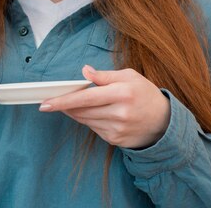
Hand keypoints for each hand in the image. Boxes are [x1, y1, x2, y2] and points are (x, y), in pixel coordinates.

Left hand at [40, 65, 170, 148]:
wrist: (165, 122)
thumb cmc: (144, 94)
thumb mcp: (129, 77)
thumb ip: (104, 76)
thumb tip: (85, 71)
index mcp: (122, 93)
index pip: (85, 98)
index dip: (63, 101)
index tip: (45, 103)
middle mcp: (120, 113)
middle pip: (81, 110)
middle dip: (64, 106)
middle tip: (51, 101)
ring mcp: (117, 129)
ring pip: (85, 120)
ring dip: (75, 112)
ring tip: (75, 104)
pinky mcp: (115, 140)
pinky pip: (93, 128)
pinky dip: (88, 120)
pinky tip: (94, 113)